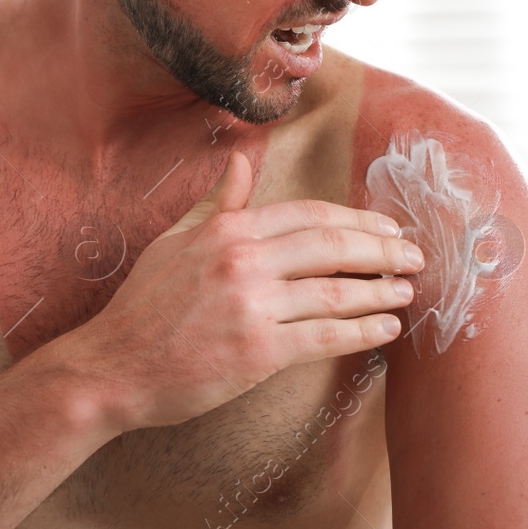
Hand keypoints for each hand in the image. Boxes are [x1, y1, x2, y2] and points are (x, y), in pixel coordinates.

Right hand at [60, 151, 420, 432]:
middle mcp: (243, 259)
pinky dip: (362, 332)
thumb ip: (218, 204)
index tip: (387, 228)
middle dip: (383, 250)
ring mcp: (252, 305)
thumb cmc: (143, 308)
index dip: (356, 221)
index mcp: (227, 229)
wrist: (112, 367)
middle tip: (415, 256)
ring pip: (335, 291)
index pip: (309, 215)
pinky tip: (386, 329)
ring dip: (381, 291)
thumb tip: (243, 161)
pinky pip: (325, 337)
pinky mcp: (258, 350)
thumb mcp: (175, 242)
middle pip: (332, 246)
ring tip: (408, 292)